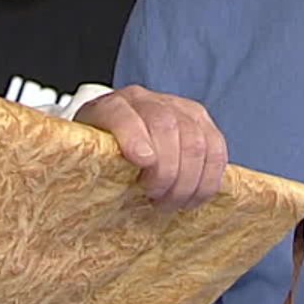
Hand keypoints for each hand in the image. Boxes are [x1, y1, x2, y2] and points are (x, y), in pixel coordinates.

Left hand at [76, 85, 226, 209]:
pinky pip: (216, 147)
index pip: (122, 114)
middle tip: (156, 200)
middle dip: (166, 171)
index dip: (134, 137)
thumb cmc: (101, 154)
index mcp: (109, 107)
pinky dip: (209, 177)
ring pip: (195, 139)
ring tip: (172, 203)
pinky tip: (195, 196)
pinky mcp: (200, 119)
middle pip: (166, 126)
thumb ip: (89, 167)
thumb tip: (87, 197)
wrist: (118, 133)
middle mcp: (143, 100)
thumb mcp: (87, 160)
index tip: (142, 164)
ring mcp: (176, 106)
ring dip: (188, 180)